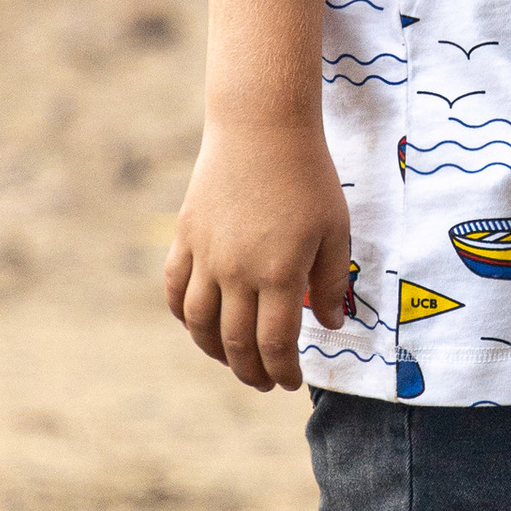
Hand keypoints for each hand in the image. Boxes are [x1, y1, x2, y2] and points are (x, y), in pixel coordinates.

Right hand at [165, 121, 351, 394]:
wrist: (262, 127)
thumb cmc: (309, 177)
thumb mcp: (336, 229)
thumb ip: (332, 283)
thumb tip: (331, 326)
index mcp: (280, 273)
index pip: (275, 343)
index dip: (282, 370)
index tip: (290, 383)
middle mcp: (237, 271)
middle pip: (235, 342)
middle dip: (250, 371)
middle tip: (264, 383)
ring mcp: (205, 255)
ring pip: (198, 323)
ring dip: (214, 351)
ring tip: (233, 361)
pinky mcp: (185, 237)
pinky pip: (174, 289)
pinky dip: (182, 315)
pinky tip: (198, 325)